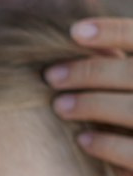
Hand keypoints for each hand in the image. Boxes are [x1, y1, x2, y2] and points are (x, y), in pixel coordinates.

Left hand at [44, 17, 132, 170]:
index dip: (113, 32)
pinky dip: (107, 143)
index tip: (74, 32)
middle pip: (132, 73)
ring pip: (132, 109)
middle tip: (51, 76)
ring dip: (92, 105)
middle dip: (90, 72)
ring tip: (60, 106)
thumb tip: (78, 37)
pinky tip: (82, 140)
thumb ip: (123, 67)